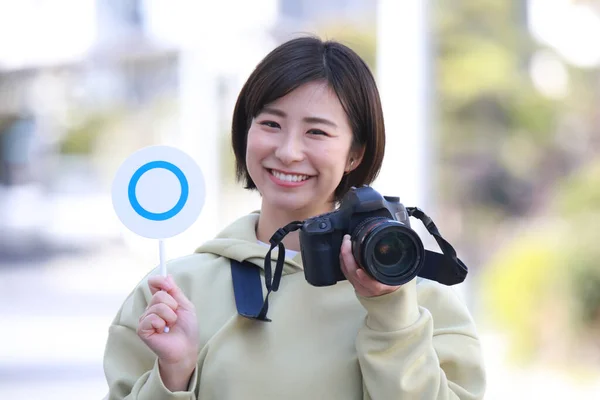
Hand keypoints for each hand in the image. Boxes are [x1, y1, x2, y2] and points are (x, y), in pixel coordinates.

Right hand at [137, 275, 198, 390]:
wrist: (186, 348)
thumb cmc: (187, 329)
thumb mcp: (185, 306)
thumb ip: (175, 291)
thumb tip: (167, 275)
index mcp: (161, 302)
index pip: (154, 283)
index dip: (160, 280)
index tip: (168, 284)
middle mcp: (151, 309)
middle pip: (159, 295)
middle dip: (173, 305)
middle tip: (175, 317)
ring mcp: (145, 319)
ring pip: (157, 306)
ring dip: (170, 316)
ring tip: (170, 326)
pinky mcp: (142, 329)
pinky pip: (152, 318)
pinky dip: (162, 324)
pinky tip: (163, 331)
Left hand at [340, 234, 400, 296]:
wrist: (386, 297)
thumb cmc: (391, 286)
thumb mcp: (397, 278)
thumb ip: (395, 268)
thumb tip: (390, 249)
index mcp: (379, 288)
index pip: (371, 285)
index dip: (364, 278)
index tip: (360, 270)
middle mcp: (366, 288)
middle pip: (352, 274)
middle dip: (347, 255)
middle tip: (348, 240)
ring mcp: (357, 286)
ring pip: (346, 271)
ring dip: (343, 255)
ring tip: (346, 242)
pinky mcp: (353, 283)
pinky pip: (345, 270)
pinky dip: (343, 259)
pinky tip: (344, 251)